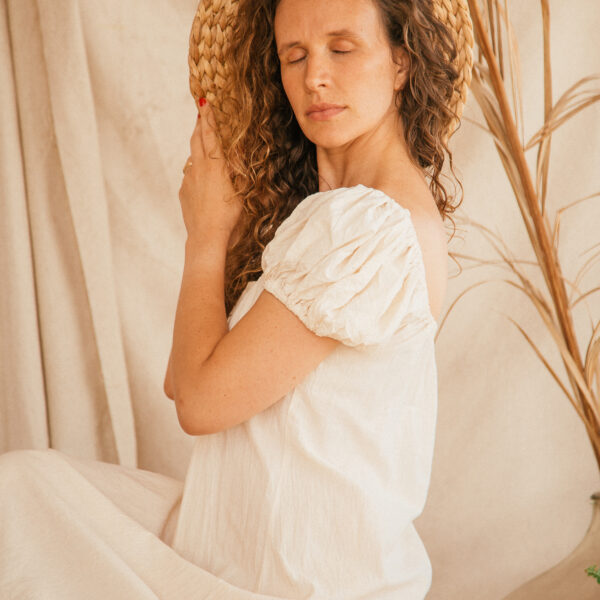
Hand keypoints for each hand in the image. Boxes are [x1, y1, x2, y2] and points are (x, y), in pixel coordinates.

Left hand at [178, 99, 241, 245]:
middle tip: (200, 112)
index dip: (208, 117)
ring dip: (198, 146)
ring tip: (202, 141)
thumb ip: (238, 170)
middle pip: (197, 140)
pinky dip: (195, 169)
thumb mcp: (240, 190)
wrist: (206, 236)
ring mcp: (188, 179)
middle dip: (199, 124)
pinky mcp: (184, 192)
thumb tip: (238, 153)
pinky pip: (189, 175)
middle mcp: (199, 168)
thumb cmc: (229, 217)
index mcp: (215, 165)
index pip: (211, 134)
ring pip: (192, 157)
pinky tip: (201, 177)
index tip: (205, 101)